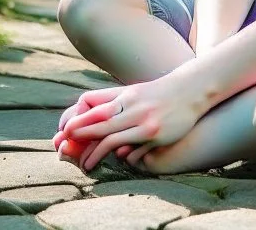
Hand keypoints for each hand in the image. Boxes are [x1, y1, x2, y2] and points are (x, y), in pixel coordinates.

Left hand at [59, 71, 205, 171]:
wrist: (191, 90)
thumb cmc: (156, 93)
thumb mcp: (133, 92)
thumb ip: (111, 102)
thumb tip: (86, 116)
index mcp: (126, 96)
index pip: (95, 107)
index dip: (78, 121)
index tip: (66, 132)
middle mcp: (134, 108)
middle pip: (101, 124)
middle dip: (80, 138)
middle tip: (64, 151)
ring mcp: (146, 123)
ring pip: (114, 140)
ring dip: (95, 154)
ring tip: (86, 166)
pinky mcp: (157, 136)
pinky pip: (135, 152)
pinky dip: (124, 156)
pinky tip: (121, 159)